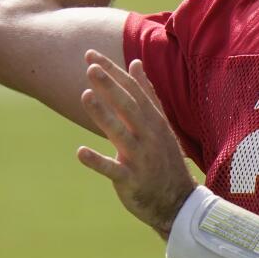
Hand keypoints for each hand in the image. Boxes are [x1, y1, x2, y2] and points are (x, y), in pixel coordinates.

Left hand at [76, 50, 197, 238]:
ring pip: (120, 133)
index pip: (133, 90)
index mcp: (154, 120)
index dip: (113, 72)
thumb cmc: (164, 159)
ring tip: (85, 95)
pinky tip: (80, 152)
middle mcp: (148, 136)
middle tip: (90, 67)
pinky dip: (98, 161)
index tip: (91, 55)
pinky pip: (113, 170)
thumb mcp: (160, 123)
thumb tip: (135, 63)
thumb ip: (147, 94)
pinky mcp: (131, 180)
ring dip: (103, 115)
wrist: (178, 202)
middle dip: (110, 86)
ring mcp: (140, 158)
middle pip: (128, 106)